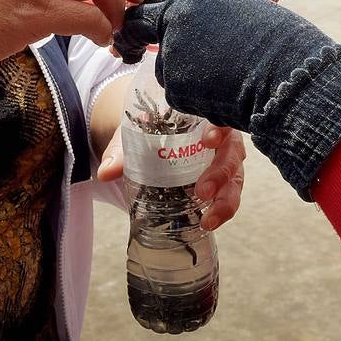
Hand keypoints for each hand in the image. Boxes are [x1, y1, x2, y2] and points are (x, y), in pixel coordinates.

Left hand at [95, 120, 246, 230]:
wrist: (151, 142)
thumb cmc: (150, 131)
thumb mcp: (134, 135)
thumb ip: (121, 151)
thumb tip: (106, 172)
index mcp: (205, 117)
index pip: (220, 118)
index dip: (219, 129)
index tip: (208, 140)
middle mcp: (222, 140)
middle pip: (231, 154)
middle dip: (220, 173)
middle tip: (202, 190)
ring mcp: (225, 163)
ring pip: (235, 180)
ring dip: (225, 200)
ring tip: (208, 219)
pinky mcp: (223, 183)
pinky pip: (228, 196)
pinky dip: (221, 211)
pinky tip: (207, 222)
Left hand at [113, 0, 340, 199]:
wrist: (291, 73)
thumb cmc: (281, 43)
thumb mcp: (243, 12)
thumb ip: (212, 16)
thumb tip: (196, 28)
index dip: (144, 5)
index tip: (137, 15)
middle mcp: (178, 14)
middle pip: (140, 25)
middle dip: (132, 39)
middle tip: (130, 50)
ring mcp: (173, 48)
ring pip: (165, 68)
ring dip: (183, 76)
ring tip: (223, 79)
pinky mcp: (176, 81)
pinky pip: (180, 94)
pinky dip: (196, 99)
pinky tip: (224, 94)